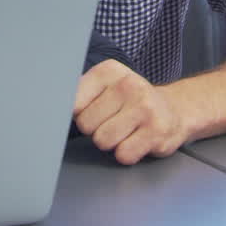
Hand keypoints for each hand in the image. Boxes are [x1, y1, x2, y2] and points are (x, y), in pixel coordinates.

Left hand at [73, 59, 187, 164]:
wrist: (175, 110)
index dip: (80, 114)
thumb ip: (79, 93)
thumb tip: (50, 106)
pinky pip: (123, 155)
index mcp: (109, 70)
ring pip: (103, 141)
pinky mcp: (157, 131)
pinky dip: (127, 154)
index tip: (93, 111)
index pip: (73, 103)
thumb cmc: (131, 102)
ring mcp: (145, 107)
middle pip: (86, 124)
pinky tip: (137, 140)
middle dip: (96, 129)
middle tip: (114, 121)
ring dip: (111, 143)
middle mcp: (128, 84)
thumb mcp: (105, 87)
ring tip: (125, 131)